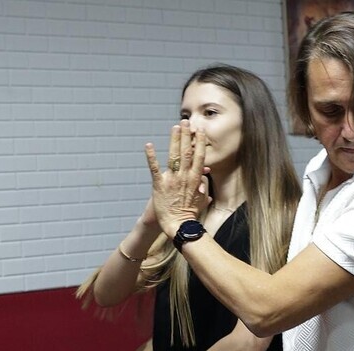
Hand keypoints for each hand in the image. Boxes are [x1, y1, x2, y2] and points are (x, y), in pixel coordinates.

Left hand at [146, 120, 210, 237]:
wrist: (178, 225)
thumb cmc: (190, 215)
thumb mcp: (201, 201)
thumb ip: (203, 189)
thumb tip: (205, 182)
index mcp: (195, 179)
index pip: (199, 156)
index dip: (199, 142)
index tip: (199, 131)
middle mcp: (185, 176)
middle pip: (186, 152)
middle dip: (186, 135)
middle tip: (185, 122)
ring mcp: (172, 179)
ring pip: (174, 155)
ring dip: (174, 140)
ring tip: (175, 127)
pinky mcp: (159, 184)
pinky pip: (154, 168)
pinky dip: (151, 156)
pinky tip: (149, 145)